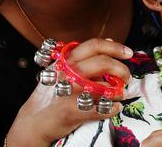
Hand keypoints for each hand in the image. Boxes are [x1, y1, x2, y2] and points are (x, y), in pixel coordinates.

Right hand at [6, 38, 133, 145]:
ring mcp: (69, 91)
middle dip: (121, 69)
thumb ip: (85, 55)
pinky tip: (114, 108)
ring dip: (118, 91)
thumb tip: (111, 40)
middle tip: (127, 77)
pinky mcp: (71, 111)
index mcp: (66, 59)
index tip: (129, 52)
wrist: (33, 121)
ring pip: (104, 86)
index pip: (94, 45)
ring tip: (120, 94)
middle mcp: (67, 72)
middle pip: (102, 63)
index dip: (115, 47)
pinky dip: (112, 109)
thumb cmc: (50, 94)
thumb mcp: (62, 68)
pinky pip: (101, 108)